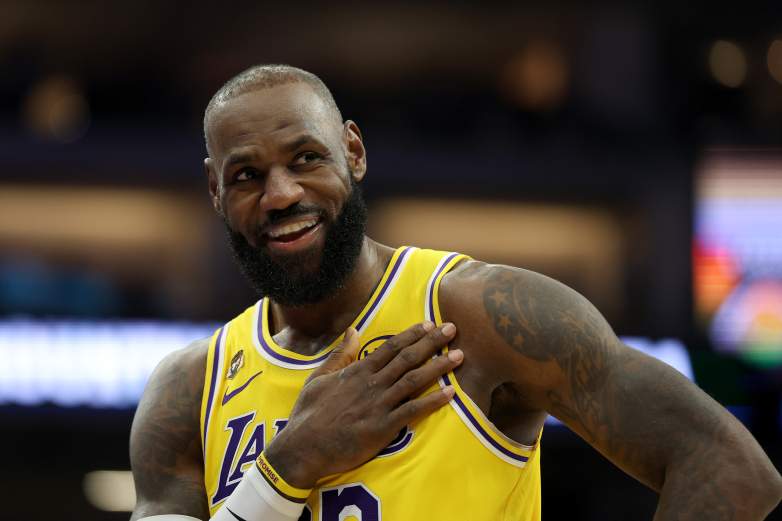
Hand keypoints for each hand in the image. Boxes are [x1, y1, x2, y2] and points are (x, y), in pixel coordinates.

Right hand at [264, 321, 461, 487]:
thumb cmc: (308, 414)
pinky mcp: (383, 427)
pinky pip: (413, 410)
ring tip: (459, 355)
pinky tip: (451, 393)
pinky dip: (434, 401)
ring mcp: (378, 405)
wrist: (302, 448)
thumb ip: (340, 355)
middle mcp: (371, 384)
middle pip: (408, 358)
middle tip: (452, 329)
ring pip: (415, 380)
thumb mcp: (319, 378)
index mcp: (357, 371)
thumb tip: (353, 330)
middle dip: (432, 342)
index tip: (429, 324)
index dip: (412, 334)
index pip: (391, 347)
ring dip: (439, 366)